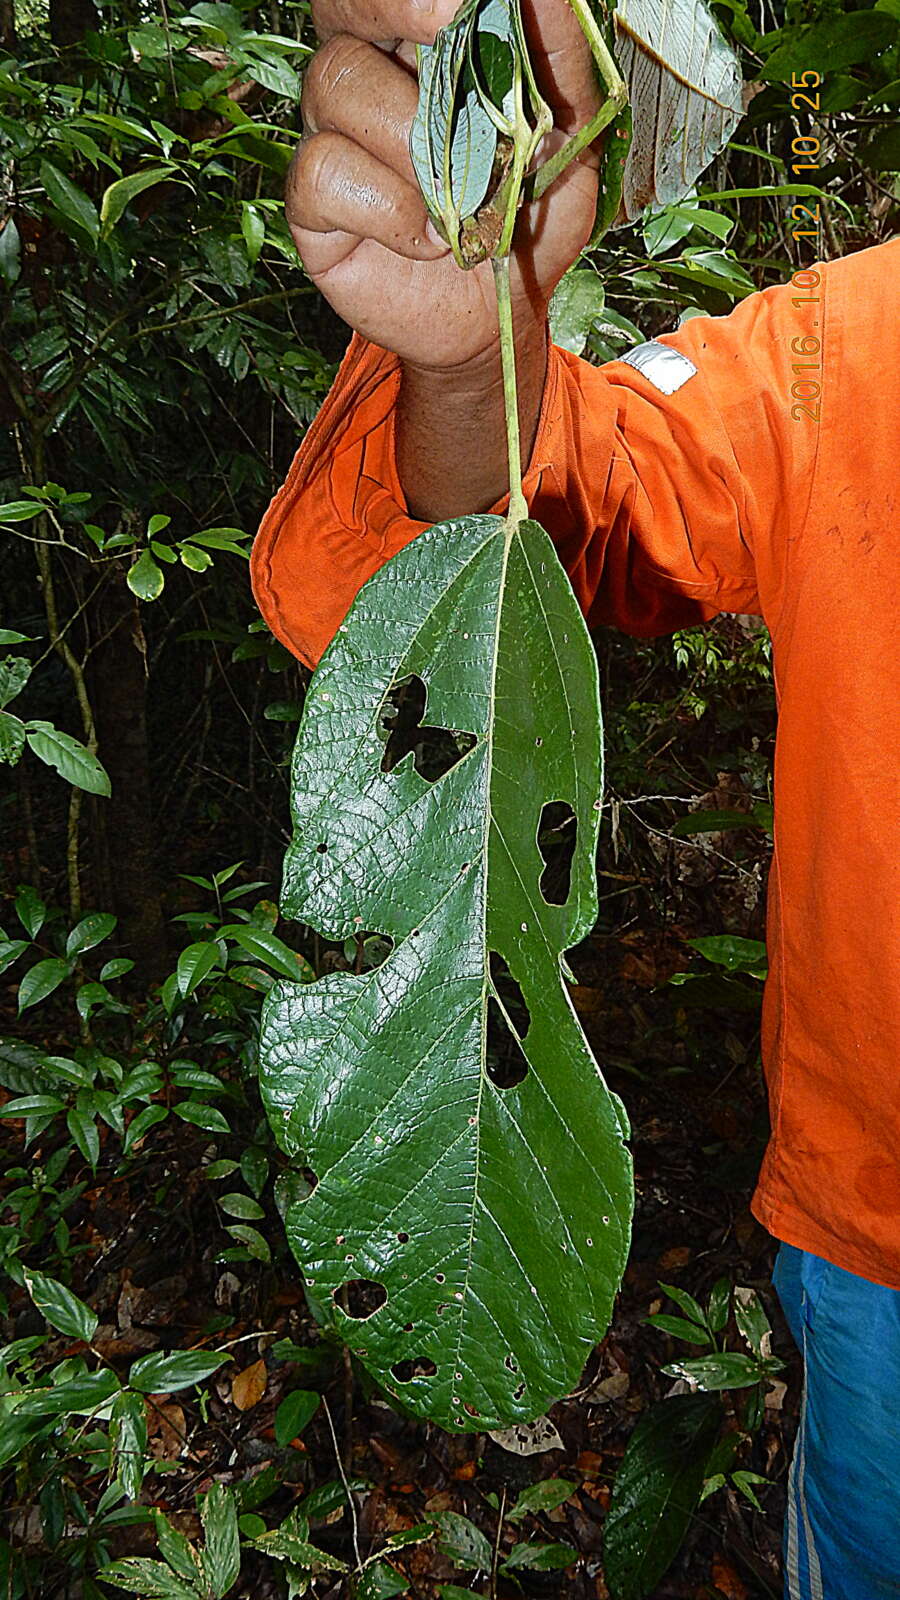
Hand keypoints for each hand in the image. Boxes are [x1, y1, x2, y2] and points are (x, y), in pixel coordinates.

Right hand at [288, 0, 602, 371]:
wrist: (498, 312)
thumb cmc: (522, 215)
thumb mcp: (569, 134)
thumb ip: (558, 57)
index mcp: (416, 44)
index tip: (462, 0)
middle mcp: (363, 77)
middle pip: (340, 5)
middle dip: (392, 3)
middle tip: (446, 25)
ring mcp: (330, 136)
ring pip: (338, 86)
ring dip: (413, 138)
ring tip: (462, 196)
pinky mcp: (311, 205)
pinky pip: (325, 172)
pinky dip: (390, 207)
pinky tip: (428, 237)